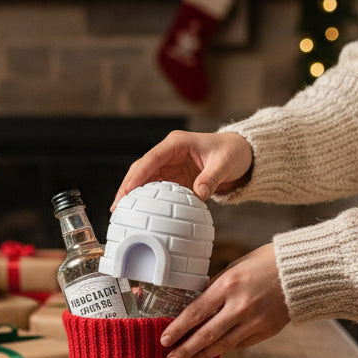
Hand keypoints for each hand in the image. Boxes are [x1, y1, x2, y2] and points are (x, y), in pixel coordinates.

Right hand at [112, 130, 252, 207]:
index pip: (151, 159)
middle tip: (116, 207)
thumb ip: (210, 179)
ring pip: (144, 180)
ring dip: (132, 195)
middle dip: (127, 187)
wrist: (240, 155)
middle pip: (141, 169)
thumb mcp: (224, 164)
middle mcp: (168, 153)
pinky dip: (145, 200)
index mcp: (177, 143)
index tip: (127, 191)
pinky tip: (137, 213)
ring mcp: (169, 166)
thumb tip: (197, 194)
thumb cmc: (232, 153)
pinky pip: (155, 189)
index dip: (138, 175)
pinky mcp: (173, 178)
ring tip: (120, 213)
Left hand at [159, 244, 289, 357]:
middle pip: (206, 334)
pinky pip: (240, 344)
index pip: (196, 312)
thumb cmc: (264, 263)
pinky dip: (224, 350)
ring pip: (223, 345)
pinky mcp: (267, 331)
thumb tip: (195, 308)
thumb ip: (215, 288)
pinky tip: (211, 354)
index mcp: (228, 285)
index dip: (178, 328)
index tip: (164, 340)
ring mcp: (255, 321)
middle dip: (185, 350)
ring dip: (202, 356)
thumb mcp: (234, 268)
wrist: (301, 271)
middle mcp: (241, 306)